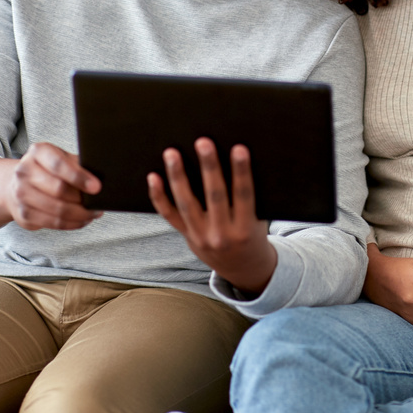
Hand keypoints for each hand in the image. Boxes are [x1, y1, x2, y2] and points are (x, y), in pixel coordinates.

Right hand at [0, 144, 101, 230]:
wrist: (17, 184)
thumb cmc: (47, 170)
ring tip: (93, 213)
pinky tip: (82, 220)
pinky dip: (72, 223)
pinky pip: (53, 223)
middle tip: (98, 203)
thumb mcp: (62, 158)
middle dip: (82, 199)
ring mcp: (21, 194)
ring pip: (57, 209)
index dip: (79, 177)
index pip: (59, 165)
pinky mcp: (24, 214)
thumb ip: (77, 165)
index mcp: (38, 152)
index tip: (97, 187)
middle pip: (58, 190)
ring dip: (80, 214)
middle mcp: (25, 172)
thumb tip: (99, 180)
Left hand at [148, 137, 277, 295]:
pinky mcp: (186, 236)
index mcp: (245, 230)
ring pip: (187, 203)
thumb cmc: (253, 235)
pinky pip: (169, 215)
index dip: (242, 172)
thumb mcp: (259, 220)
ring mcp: (200, 237)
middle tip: (203, 142)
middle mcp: (221, 235)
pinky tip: (153, 176)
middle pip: (214, 196)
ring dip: (178, 176)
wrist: (243, 269)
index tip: (239, 149)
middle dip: (209, 168)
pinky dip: (159, 196)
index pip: (244, 196)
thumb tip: (238, 159)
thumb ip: (250, 198)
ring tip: (172, 153)